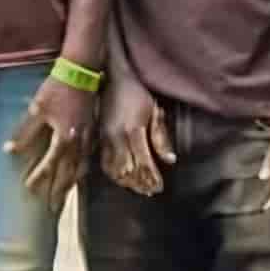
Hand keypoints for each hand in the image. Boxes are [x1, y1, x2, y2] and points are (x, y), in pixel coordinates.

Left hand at [5, 77, 97, 204]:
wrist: (82, 71)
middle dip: (59, 191)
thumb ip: (25, 132)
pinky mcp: (91, 130)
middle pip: (68, 173)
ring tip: (65, 196)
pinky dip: (81, 169)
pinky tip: (79, 172)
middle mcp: (77, 143)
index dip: (39, 179)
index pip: (49, 165)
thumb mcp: (37, 108)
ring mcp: (87, 137)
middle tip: (53, 208)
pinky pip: (87, 157)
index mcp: (63, 138)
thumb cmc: (57, 88)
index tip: (29, 190)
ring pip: (80, 167)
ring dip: (71, 183)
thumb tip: (9, 151)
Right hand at [97, 70, 171, 196]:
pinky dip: (114, 175)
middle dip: (140, 184)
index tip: (159, 187)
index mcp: (134, 130)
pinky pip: (105, 163)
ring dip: (127, 182)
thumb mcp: (155, 110)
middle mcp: (117, 137)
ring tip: (139, 188)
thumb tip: (170, 160)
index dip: (152, 178)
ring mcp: (105, 139)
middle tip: (151, 191)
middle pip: (128, 171)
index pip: (143, 162)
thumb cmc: (137, 93)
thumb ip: (161, 137)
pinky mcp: (99, 138)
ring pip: (114, 170)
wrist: (112, 79)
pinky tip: (123, 179)